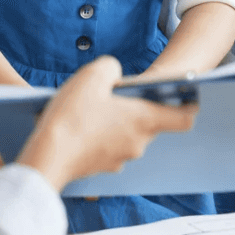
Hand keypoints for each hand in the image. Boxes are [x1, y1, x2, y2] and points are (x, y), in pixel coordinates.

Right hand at [17, 55, 196, 191]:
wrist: (44, 159)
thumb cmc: (72, 117)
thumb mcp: (94, 74)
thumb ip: (112, 67)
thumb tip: (113, 75)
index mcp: (144, 121)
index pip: (183, 118)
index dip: (188, 105)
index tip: (190, 97)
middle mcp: (137, 143)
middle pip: (148, 122)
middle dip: (136, 106)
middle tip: (116, 92)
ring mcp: (119, 159)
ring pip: (125, 134)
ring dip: (116, 121)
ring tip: (92, 106)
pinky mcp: (100, 167)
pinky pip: (107, 146)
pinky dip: (99, 135)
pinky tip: (79, 124)